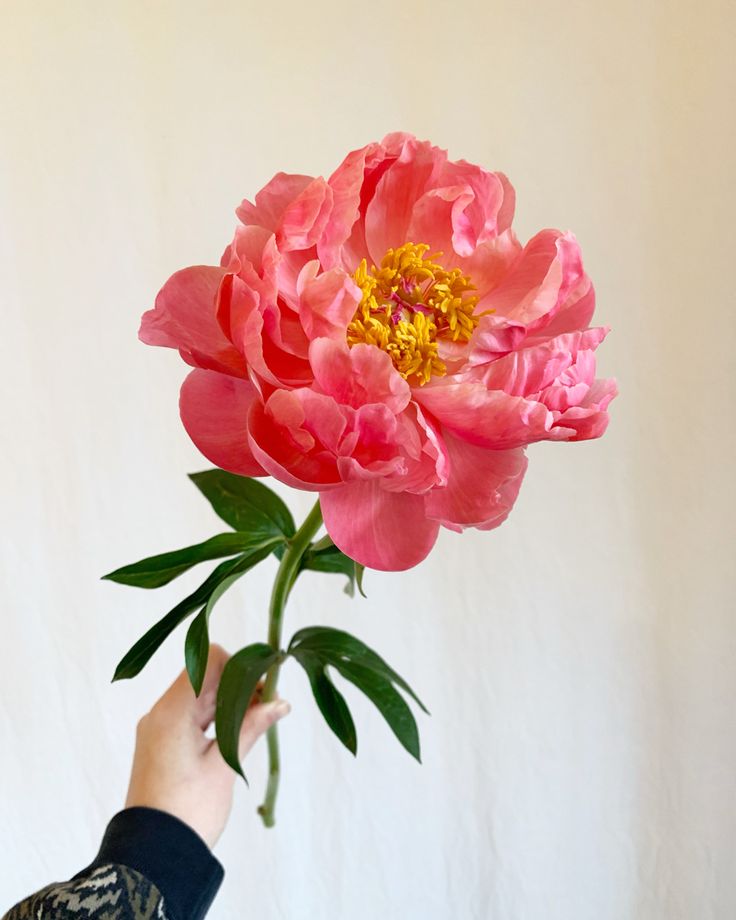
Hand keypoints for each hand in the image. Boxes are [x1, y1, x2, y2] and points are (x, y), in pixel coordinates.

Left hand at [125, 644, 289, 847]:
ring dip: (231, 702)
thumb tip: (280, 703)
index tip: (267, 680)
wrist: (153, 858)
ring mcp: (160, 730)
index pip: (208, 661)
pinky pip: (193, 718)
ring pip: (201, 699)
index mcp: (171, 712)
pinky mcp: (163, 746)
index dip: (240, 665)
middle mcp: (161, 714)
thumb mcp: (224, 765)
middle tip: (272, 703)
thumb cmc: (188, 811)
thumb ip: (251, 726)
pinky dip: (218, 718)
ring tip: (262, 718)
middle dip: (240, 684)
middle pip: (205, 678)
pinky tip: (242, 730)